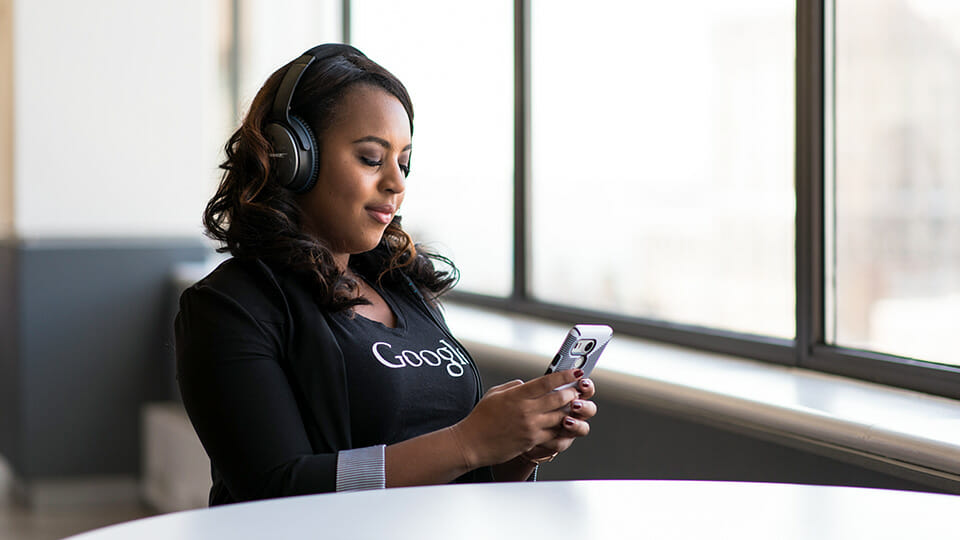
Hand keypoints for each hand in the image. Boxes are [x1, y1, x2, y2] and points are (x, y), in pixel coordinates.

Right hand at [451, 369, 584, 468]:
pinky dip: (561, 427)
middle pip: (559, 399)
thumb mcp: (495, 394)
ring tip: (573, 406)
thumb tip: (527, 384)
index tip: (576, 371)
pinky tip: (563, 423)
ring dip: (569, 411)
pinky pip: (553, 433)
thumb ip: (514, 387)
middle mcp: (526, 410)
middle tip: (577, 389)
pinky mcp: (532, 441)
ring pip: (560, 417)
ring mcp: (530, 427)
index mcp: (517, 395)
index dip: (565, 375)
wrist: (472, 443)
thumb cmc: (480, 418)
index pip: (547, 382)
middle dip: (572, 393)